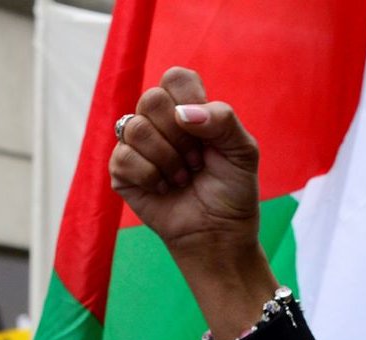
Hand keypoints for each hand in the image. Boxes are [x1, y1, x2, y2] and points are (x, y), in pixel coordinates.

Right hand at [109, 67, 279, 339]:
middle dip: (181, 138)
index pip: (175, 78)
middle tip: (196, 163)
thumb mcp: (243, 152)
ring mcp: (137, 145)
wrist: (221, 236)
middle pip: (152, 99)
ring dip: (167, 160)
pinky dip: (151, 178)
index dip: (190, 102)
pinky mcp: (122, 171)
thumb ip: (224, 120)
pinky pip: (124, 157)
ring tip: (182, 179)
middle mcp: (158, 121)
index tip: (207, 135)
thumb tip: (182, 114)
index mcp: (186, 108)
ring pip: (135, 127)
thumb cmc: (232, 193)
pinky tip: (164, 190)